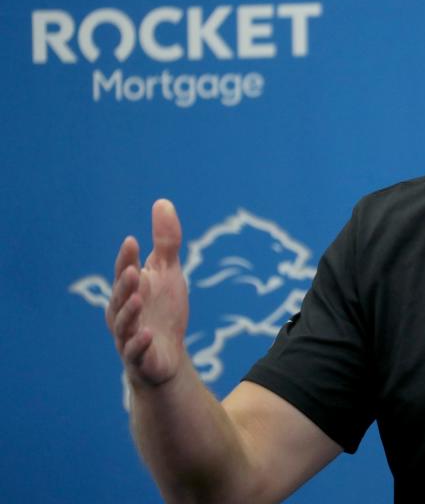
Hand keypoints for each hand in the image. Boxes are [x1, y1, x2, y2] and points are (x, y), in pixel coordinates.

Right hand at [106, 199, 189, 387]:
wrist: (166, 354)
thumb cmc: (163, 308)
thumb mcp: (168, 271)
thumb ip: (166, 240)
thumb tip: (162, 202)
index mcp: (129, 289)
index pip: (125, 270)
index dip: (127, 258)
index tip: (133, 241)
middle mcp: (123, 311)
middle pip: (121, 297)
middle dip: (125, 284)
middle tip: (133, 270)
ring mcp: (129, 336)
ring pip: (124, 325)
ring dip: (130, 313)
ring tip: (139, 299)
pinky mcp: (139, 358)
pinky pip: (135, 352)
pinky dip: (139, 344)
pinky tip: (149, 335)